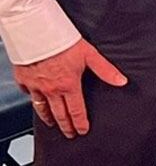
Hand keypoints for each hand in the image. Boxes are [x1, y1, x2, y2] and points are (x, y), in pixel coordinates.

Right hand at [13, 37, 127, 138]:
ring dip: (48, 118)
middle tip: (69, 134)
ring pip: (41, 108)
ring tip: (52, 123)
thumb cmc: (62, 41)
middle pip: (59, 114)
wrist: (35, 32)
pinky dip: (32, 98)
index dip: (80, 124)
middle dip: (66, 126)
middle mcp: (51, 89)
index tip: (82, 131)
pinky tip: (35, 100)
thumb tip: (122, 81)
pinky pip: (28, 93)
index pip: (76, 112)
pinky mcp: (23, 79)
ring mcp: (35, 86)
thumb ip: (106, 71)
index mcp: (68, 86)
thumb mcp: (89, 55)